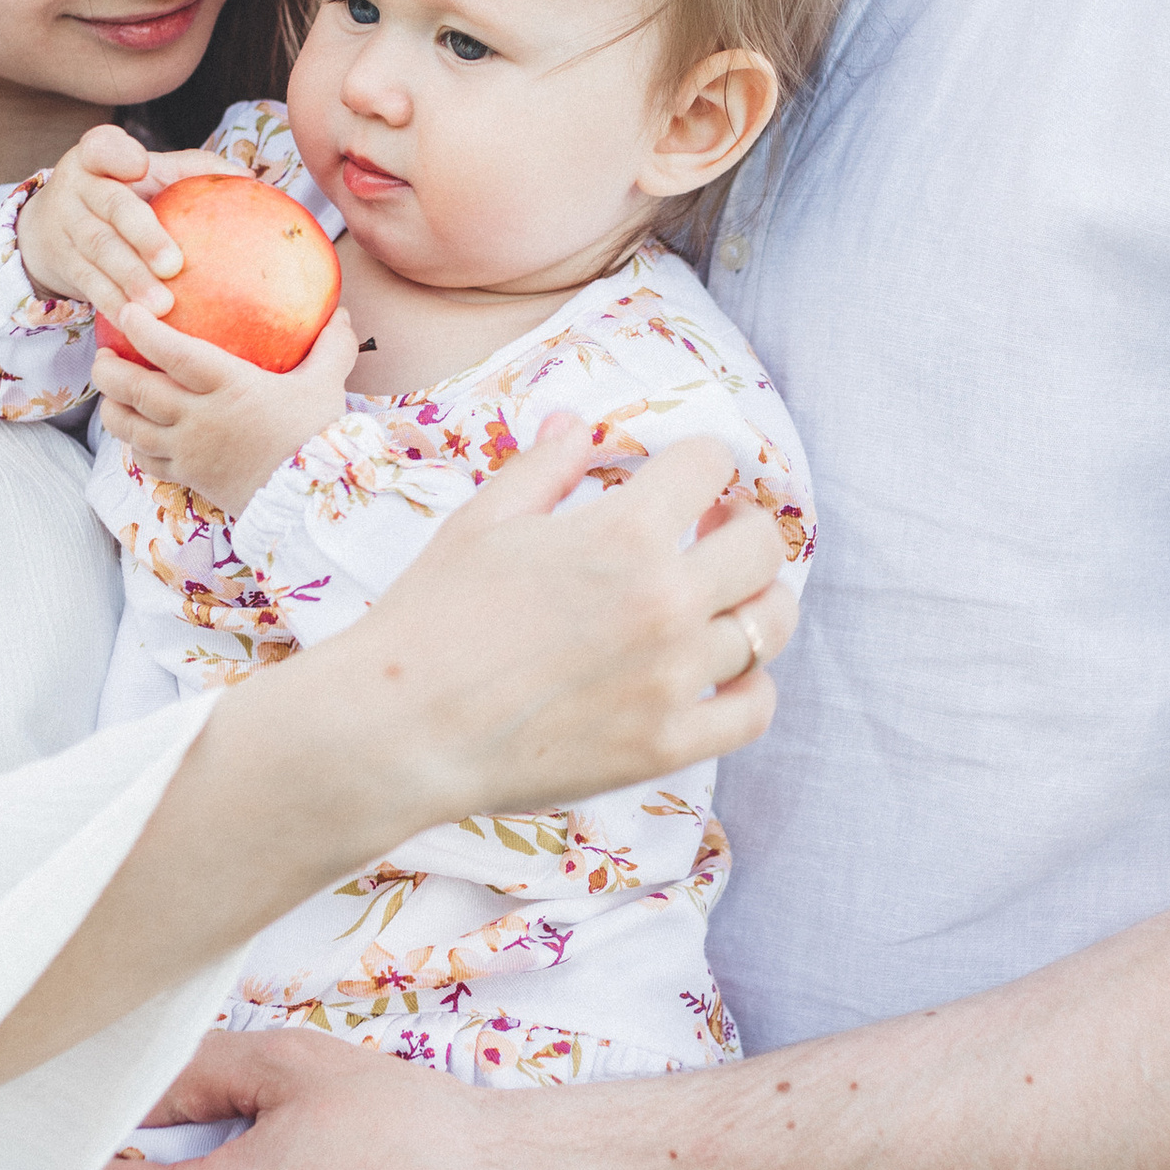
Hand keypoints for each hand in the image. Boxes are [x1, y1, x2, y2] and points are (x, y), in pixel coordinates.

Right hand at [13, 126, 225, 321]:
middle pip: (112, 208)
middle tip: (173, 266)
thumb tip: (248, 178)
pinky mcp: (63, 262)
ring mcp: (65, 226)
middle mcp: (78, 187)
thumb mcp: (146, 173)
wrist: (51, 224)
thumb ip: (190, 170)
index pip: (103, 147)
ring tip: (162, 305)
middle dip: (142, 236)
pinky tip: (138, 323)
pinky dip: (114, 305)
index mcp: (99, 157)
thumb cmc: (121, 194)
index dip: (118, 155)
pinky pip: (90, 285)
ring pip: (99, 252)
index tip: (139, 164)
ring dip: (131, 280)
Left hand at [94, 301, 360, 517]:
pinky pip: (146, 460)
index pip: (172, 352)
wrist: (311, 502)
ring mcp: (188, 451)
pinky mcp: (188, 477)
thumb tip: (342, 313)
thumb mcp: (327, 385)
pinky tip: (134, 433)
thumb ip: (331, 347)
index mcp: (229, 385)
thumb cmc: (317, 437)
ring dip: (112, 407)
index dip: (143, 328)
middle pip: (136, 390)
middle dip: (109, 370)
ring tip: (108, 392)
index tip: (128, 310)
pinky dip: (133, 443)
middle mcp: (199, 417)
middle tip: (102, 354)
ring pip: (131, 427)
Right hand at [298, 416, 797, 832]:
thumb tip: (578, 424)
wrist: (399, 729)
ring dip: (753, 600)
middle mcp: (664, 601)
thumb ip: (544, 468)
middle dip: (739, 526)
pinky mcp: (666, 745)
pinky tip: (718, 673)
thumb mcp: (481, 522)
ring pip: (770, 624)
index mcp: (623, 532)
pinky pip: (753, 710)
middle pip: (763, 544)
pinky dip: (750, 686)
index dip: (698, 462)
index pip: (711, 464)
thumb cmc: (430, 618)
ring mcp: (672, 679)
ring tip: (720, 602)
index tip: (684, 479)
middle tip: (708, 536)